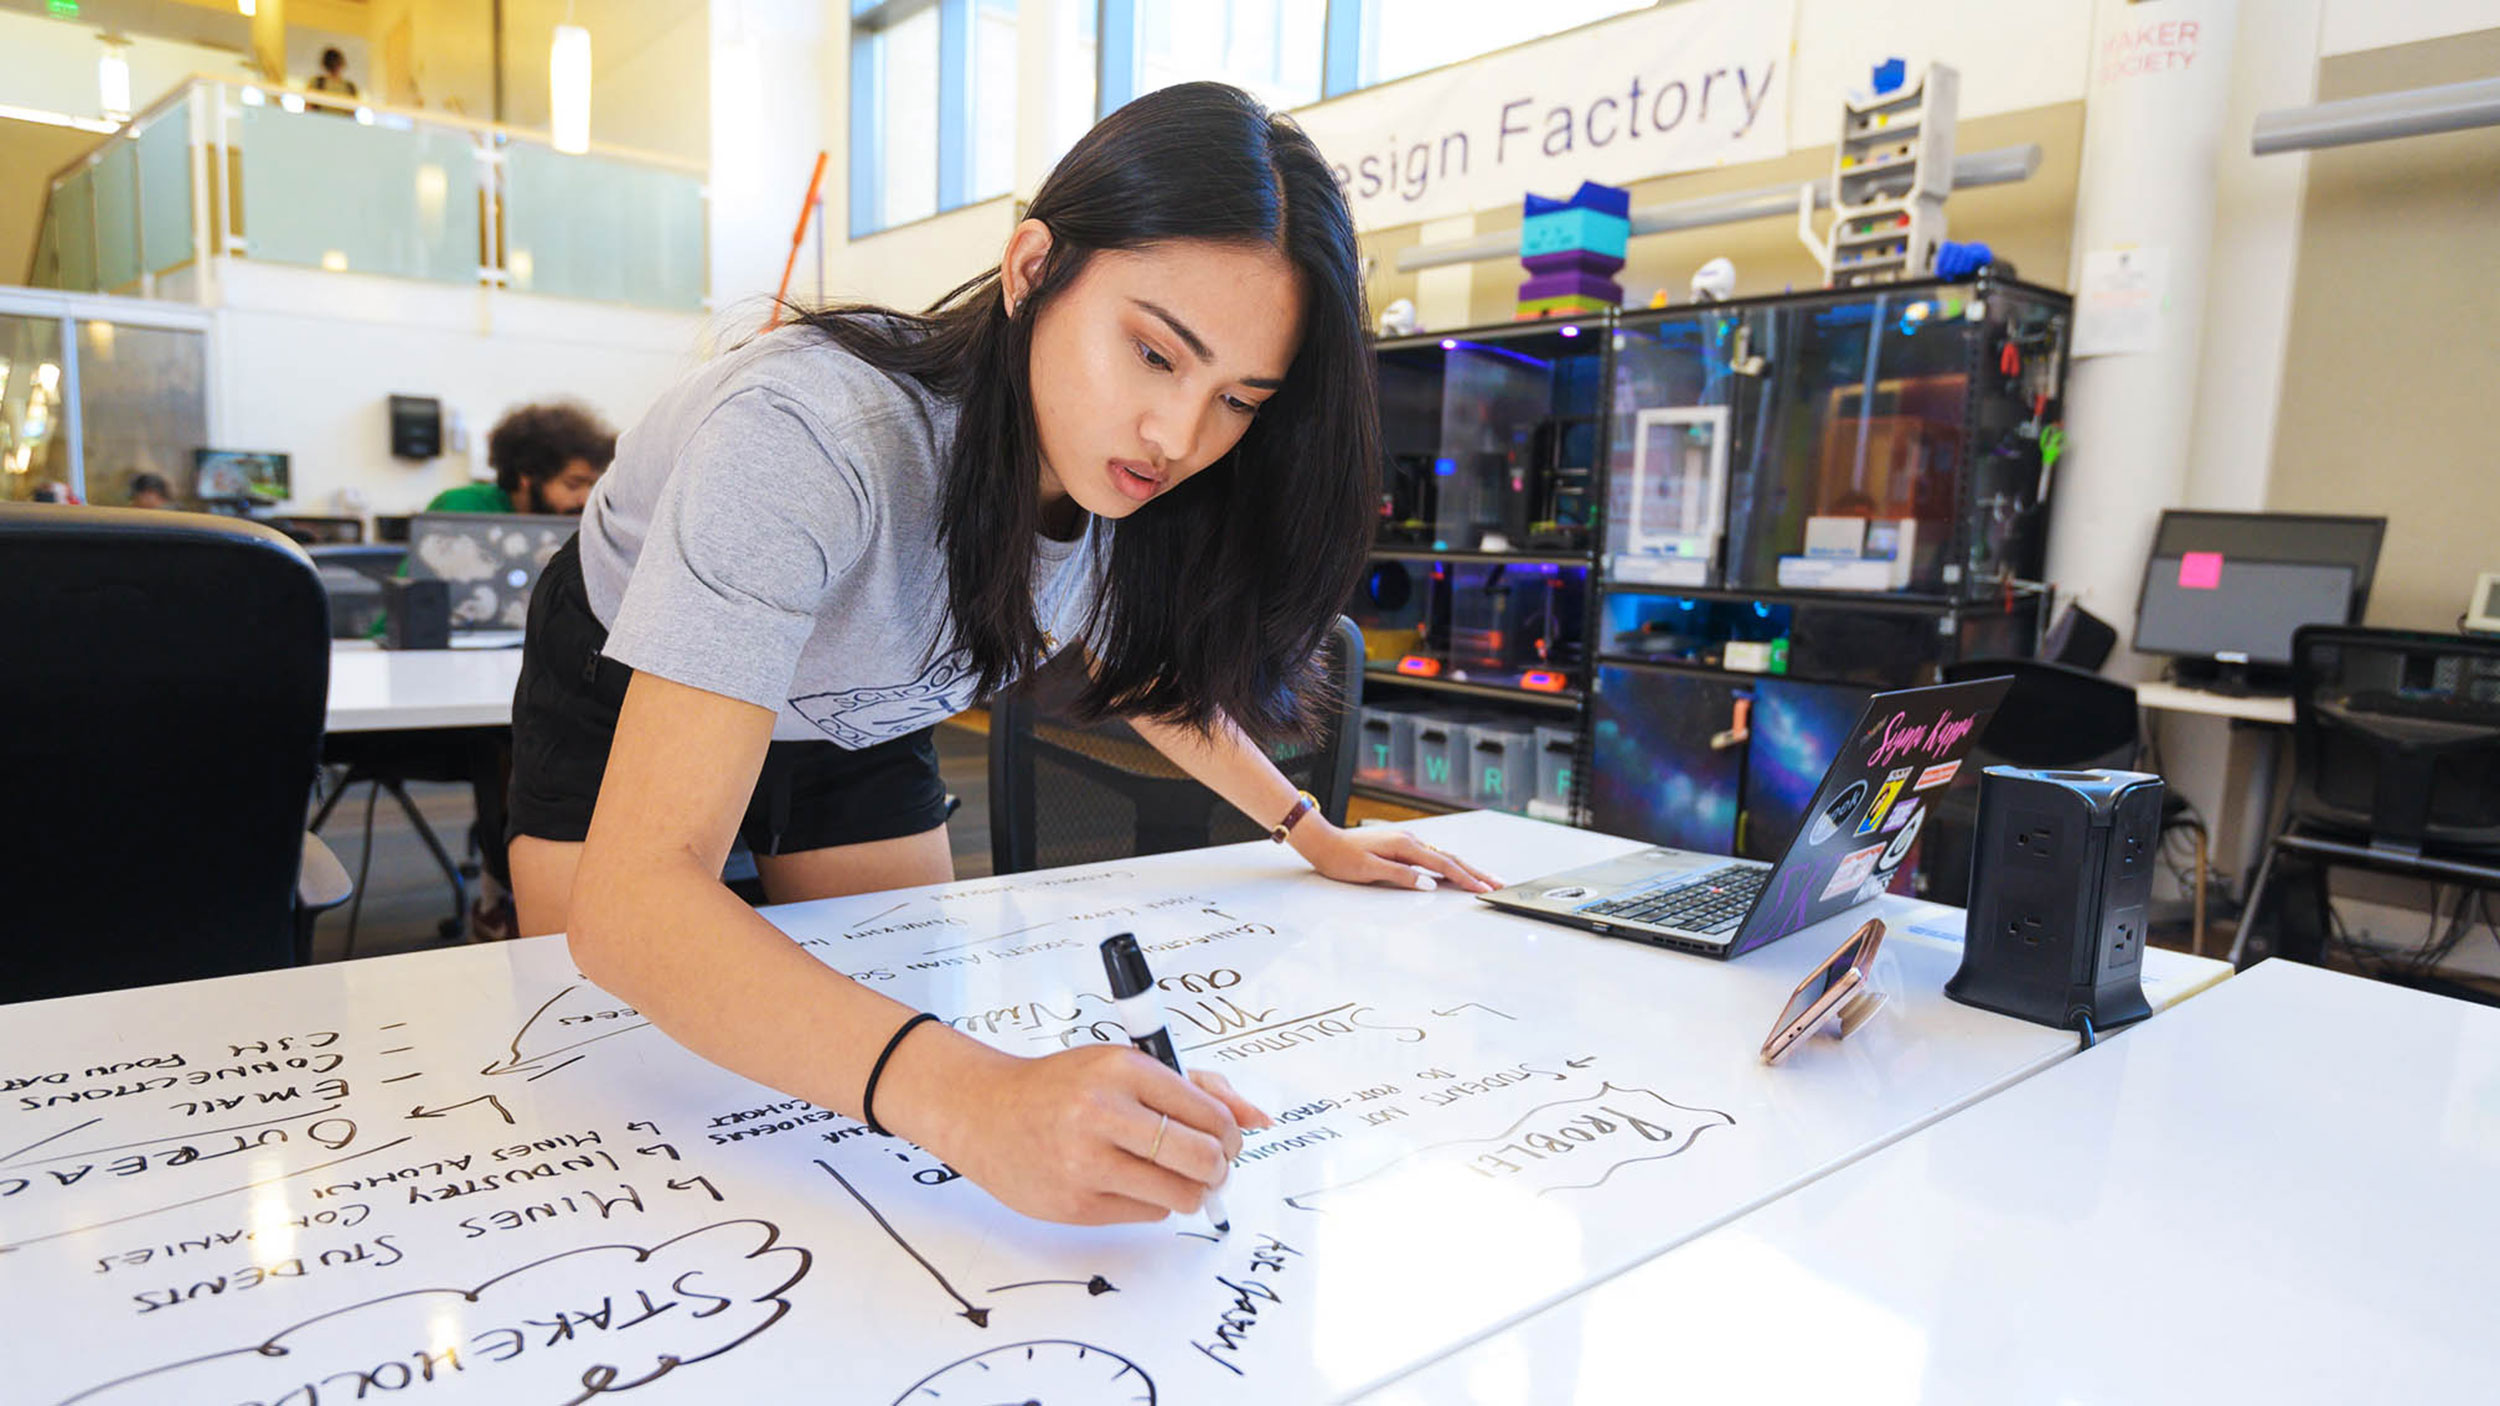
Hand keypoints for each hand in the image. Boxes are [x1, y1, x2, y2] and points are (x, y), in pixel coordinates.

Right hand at [893, 1037, 1270, 1225]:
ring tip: (1176, 1175)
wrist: (986, 1113)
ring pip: (1182, 1193)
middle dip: (1219, 1166)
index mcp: (1123, 1069)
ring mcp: (1087, 1162)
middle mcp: (1103, 1113)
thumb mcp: (1127, 1067)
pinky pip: (1149, 1212)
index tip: (1226, 1138)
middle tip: (1211, 1164)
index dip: (1231, 1133)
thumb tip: (1258, 1119)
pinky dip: (1154, 1200)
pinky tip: (1131, 1181)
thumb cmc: (1064, 1087)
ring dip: (1192, 1190)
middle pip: (1203, 1157)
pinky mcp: (1076, 1203)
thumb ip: (1197, 1088)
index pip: (1210, 1113)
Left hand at [1289, 818, 1499, 892]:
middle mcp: (1410, 841)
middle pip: (1450, 858)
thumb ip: (1402, 877)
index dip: (1466, 878)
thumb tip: (1430, 885)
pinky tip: (1455, 870)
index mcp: (1405, 847)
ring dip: (1465, 868)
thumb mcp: (1370, 871)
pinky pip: (1432, 855)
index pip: (1443, 866)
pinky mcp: (1401, 846)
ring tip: (1483, 877)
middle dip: (1475, 872)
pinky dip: (1449, 864)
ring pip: (1443, 856)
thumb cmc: (1342, 858)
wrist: (1324, 842)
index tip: (1484, 888)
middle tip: (1497, 882)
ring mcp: (1407, 842)